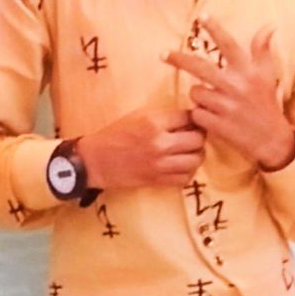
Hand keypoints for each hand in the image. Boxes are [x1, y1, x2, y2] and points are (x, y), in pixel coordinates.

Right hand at [76, 108, 205, 189]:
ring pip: (196, 160)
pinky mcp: (157, 180)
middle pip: (198, 139)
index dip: (194, 118)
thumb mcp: (140, 115)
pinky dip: (187, 172)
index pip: (190, 117)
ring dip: (196, 155)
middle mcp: (160, 143)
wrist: (95, 160)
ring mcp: (160, 164)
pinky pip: (185, 178)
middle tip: (193, 135)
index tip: (192, 120)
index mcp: (154, 122)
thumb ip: (165, 116)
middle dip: (198, 136)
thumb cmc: (116, 133)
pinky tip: (181, 166)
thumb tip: (192, 117)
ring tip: (189, 151)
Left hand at [162, 15, 294, 170]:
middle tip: (162, 54)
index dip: (215, 29)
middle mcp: (235, 85)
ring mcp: (225, 105)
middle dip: (177, 59)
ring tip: (215, 103)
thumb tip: (269, 26)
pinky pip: (196, 112)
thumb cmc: (266, 103)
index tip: (201, 16)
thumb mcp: (268, 75)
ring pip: (195, 92)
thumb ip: (262, 50)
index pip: (229, 45)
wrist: (272, 139)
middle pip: (199, 66)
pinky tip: (213, 118)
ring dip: (200, 97)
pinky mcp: (217, 124)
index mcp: (247, 71)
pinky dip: (200, 115)